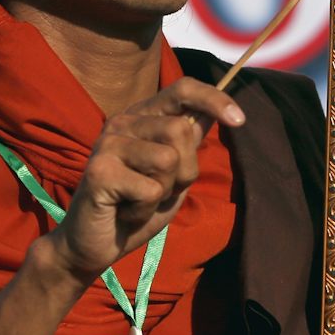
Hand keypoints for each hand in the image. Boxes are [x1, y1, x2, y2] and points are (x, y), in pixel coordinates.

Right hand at [45, 78, 244, 283]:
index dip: (214, 99)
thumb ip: (188, 143)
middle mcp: (122, 122)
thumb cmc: (136, 207)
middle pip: (180, 129)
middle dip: (183, 170)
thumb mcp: (173, 174)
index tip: (240, 120)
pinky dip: (145, 210)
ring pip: (169, 159)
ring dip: (164, 192)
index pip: (182, 89)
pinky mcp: (99, 170)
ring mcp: (108, 143)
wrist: (94, 245)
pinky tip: (124, 212)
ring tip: (138, 200)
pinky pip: (151, 189)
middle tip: (157, 190)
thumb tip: (216, 110)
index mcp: (141, 117)